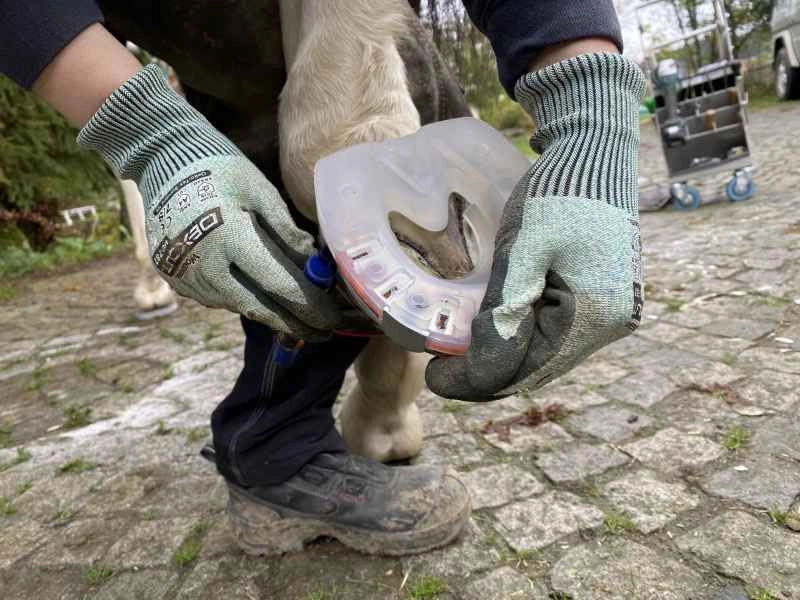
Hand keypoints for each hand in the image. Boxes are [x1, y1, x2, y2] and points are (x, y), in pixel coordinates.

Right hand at [78, 65, 339, 337]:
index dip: (310, 307)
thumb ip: (287, 232)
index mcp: (230, 238)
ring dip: (270, 311)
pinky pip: (219, 297)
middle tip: (323, 333)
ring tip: (299, 312)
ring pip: (239, 305)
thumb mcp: (260, 191)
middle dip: (295, 325)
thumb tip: (315, 267)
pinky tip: (263, 293)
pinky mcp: (175, 280)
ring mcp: (186, 277)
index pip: (279, 285)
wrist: (161, 161)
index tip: (334, 320)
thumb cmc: (220, 170)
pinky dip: (245, 297)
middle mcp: (204, 266)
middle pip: (260, 309)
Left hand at [426, 53, 645, 399]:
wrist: (595, 150)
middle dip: (486, 372)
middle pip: (536, 368)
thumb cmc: (557, 193)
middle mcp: (610, 324)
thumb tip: (475, 370)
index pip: (525, 370)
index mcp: (595, 316)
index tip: (434, 376)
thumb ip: (503, 313)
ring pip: (544, 354)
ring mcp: (610, 313)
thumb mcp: (522, 252)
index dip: (475, 380)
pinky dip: (521, 337)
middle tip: (440, 366)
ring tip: (459, 350)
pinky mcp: (601, 298)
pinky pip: (554, 333)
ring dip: (503, 357)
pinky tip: (492, 329)